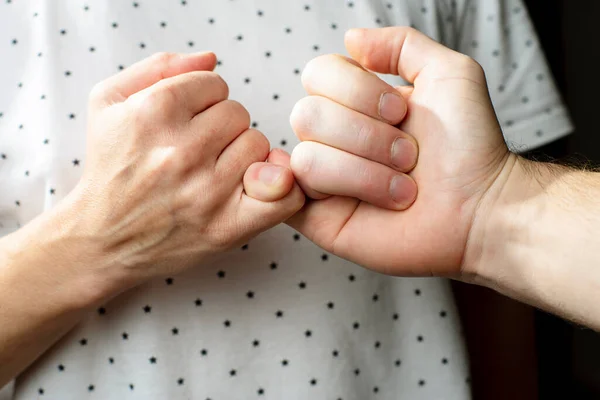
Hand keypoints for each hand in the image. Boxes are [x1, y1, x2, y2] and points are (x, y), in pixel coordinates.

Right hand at [48, 52, 302, 295]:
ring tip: (213, 170)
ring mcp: (208, 191)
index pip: (214, 83)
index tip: (188, 121)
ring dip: (242, 154)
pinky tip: (258, 187)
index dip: (203, 101)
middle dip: (222, 127)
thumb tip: (211, 58)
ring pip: (259, 146)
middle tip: (198, 150)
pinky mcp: (228, 227)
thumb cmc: (109, 169)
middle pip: (239, 113)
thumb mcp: (109, 102)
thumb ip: (159, 67)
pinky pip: (285, 196)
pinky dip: (282, 189)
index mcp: (153, 112)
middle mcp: (182, 151)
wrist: (102, 239)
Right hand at [288, 27, 511, 276]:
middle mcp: (333, 136)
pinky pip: (296, 195)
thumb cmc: (469, 145)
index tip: (401, 112)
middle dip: (368, 135)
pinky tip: (364, 199)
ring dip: (365, 171)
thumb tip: (350, 38)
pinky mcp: (320, 217)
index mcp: (354, 103)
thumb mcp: (448, 73)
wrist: (480, 207)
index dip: (358, 90)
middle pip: (307, 114)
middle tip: (408, 155)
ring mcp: (323, 179)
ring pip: (308, 157)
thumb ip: (401, 44)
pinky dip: (332, 190)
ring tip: (403, 188)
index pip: (318, 74)